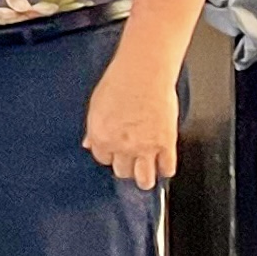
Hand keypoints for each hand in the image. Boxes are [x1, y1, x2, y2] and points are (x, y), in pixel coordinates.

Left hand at [84, 41, 181, 187]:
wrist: (143, 75)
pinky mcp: (166, 143)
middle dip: (125, 167)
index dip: (109, 155)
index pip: (102, 159)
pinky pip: (167, 167)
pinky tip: (164, 168)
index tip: (114, 154)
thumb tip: (89, 143)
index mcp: (101, 138)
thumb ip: (93, 129)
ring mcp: (145, 147)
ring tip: (146, 179)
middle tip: (130, 163)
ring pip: (144, 178)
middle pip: (122, 171)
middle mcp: (121, 147)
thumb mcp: (96, 106)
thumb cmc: (119, 84)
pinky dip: (166, 170)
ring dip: (144, 180)